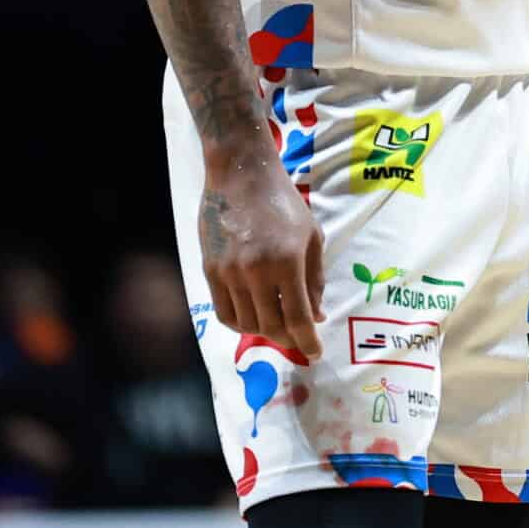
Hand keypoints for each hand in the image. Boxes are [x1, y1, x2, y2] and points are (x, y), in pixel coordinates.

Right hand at [198, 151, 325, 360]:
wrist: (241, 174)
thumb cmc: (284, 203)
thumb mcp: (311, 237)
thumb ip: (315, 279)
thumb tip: (317, 316)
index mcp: (287, 262)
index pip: (297, 317)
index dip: (307, 341)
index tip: (315, 353)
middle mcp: (256, 272)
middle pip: (271, 326)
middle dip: (288, 339)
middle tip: (298, 339)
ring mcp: (229, 273)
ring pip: (246, 323)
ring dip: (265, 332)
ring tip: (277, 326)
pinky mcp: (210, 270)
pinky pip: (224, 312)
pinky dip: (240, 323)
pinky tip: (252, 318)